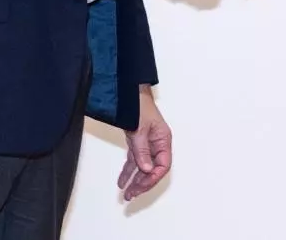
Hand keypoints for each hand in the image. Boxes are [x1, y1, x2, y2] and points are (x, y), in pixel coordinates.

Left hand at [119, 85, 171, 201]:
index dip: (153, 177)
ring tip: (127, 193)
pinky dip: (128, 170)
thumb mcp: (140, 129)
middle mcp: (157, 143)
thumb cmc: (139, 105)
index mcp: (164, 139)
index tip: (142, 185)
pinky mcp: (137, 142)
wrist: (128, 92)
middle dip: (142, 183)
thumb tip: (147, 169)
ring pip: (142, 167)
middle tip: (132, 194)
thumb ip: (142, 150)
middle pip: (153, 169)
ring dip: (134, 180)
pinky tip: (122, 180)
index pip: (163, 165)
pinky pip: (134, 160)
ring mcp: (147, 143)